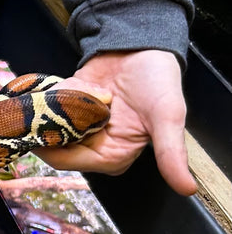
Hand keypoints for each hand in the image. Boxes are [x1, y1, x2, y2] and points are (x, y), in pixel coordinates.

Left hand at [36, 50, 196, 195]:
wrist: (140, 45)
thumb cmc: (158, 79)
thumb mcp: (168, 116)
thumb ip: (171, 152)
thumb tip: (187, 189)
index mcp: (114, 155)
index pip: (72, 162)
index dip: (55, 148)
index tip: (47, 128)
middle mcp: (92, 145)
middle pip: (53, 146)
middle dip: (49, 125)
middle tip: (62, 102)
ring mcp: (77, 127)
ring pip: (46, 126)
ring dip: (50, 108)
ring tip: (74, 89)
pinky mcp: (67, 109)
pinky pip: (47, 108)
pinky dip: (51, 96)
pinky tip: (69, 84)